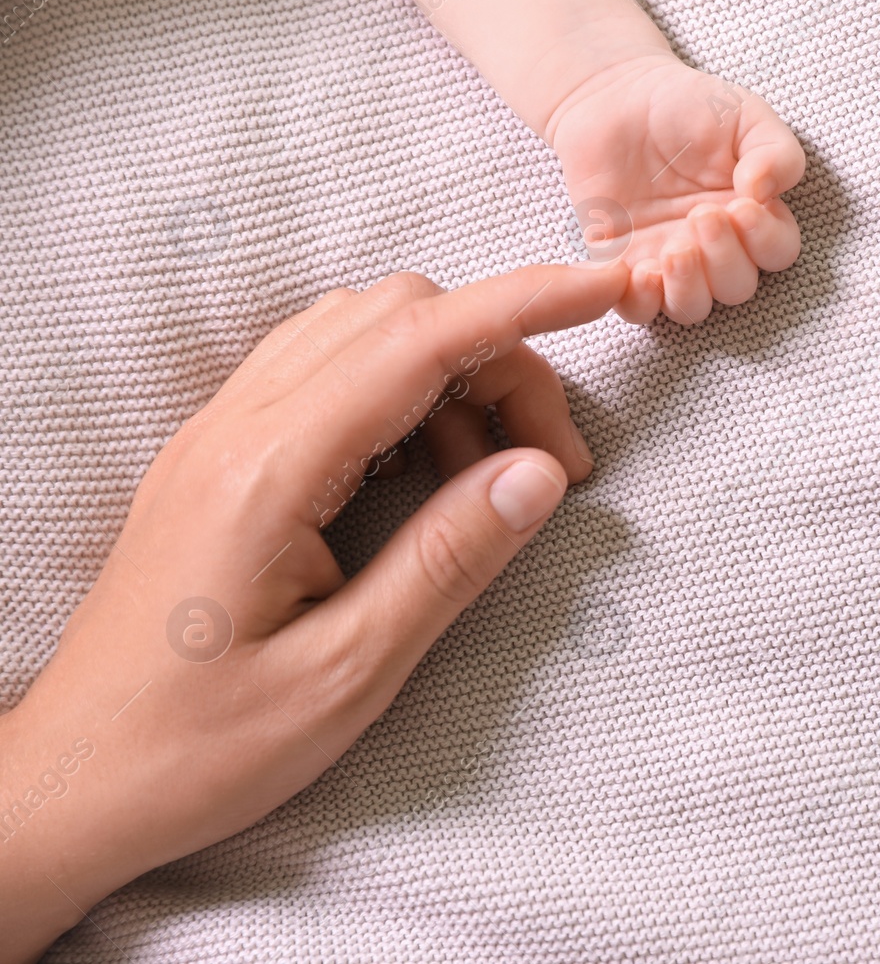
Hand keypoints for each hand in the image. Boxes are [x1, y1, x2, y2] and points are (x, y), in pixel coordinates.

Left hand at [0, 260, 627, 962]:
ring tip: (490, 485)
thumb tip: (538, 472)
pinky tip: (424, 479)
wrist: (73, 783)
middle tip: (550, 468)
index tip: (612, 291)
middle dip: (501, 359)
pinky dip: (404, 399)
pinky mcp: (222, 458)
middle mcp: (238, 427)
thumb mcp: (345, 676)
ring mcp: (221, 434)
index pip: (419, 340)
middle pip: (399, 317)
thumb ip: (449, 561)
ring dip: (452, 378)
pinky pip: (329, 375)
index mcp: (270, 471)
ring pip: (363, 334)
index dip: (527, 304)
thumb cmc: (200, 750)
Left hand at [546, 53, 806, 324]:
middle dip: (724, 259)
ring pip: (692, 308)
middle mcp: (715, 249)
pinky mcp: (624, 267)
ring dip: (689, 288)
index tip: (742, 205)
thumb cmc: (687, 105)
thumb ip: (775, 152)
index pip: (777, 252)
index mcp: (753, 217)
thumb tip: (765, 193)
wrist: (614, 98)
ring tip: (675, 250)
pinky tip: (642, 271)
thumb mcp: (745, 115)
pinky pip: (637, 308)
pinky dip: (643, 301)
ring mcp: (668, 263)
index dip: (766, 240)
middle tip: (702, 216)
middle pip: (737, 288)